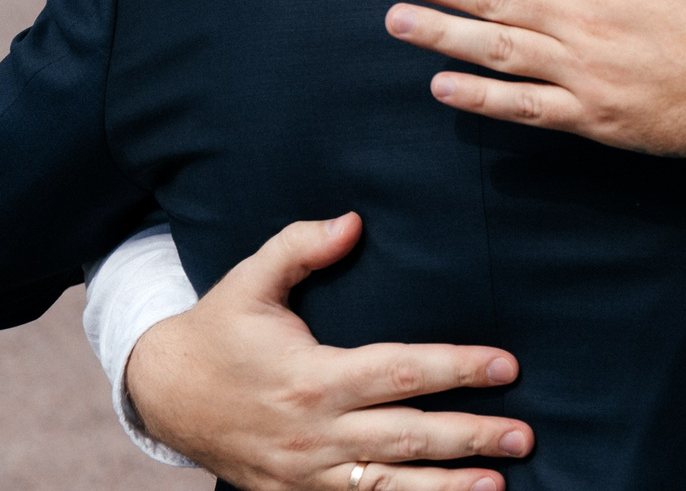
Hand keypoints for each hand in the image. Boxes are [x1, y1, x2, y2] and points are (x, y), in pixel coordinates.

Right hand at [125, 213, 528, 490]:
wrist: (160, 395)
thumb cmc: (216, 331)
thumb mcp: (250, 280)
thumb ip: (301, 245)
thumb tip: (353, 220)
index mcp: (311, 376)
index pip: (401, 372)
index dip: (457, 368)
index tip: (507, 365)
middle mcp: (314, 431)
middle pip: (406, 437)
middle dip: (470, 436)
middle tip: (525, 434)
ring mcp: (305, 472)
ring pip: (388, 485)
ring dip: (447, 487)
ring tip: (499, 484)